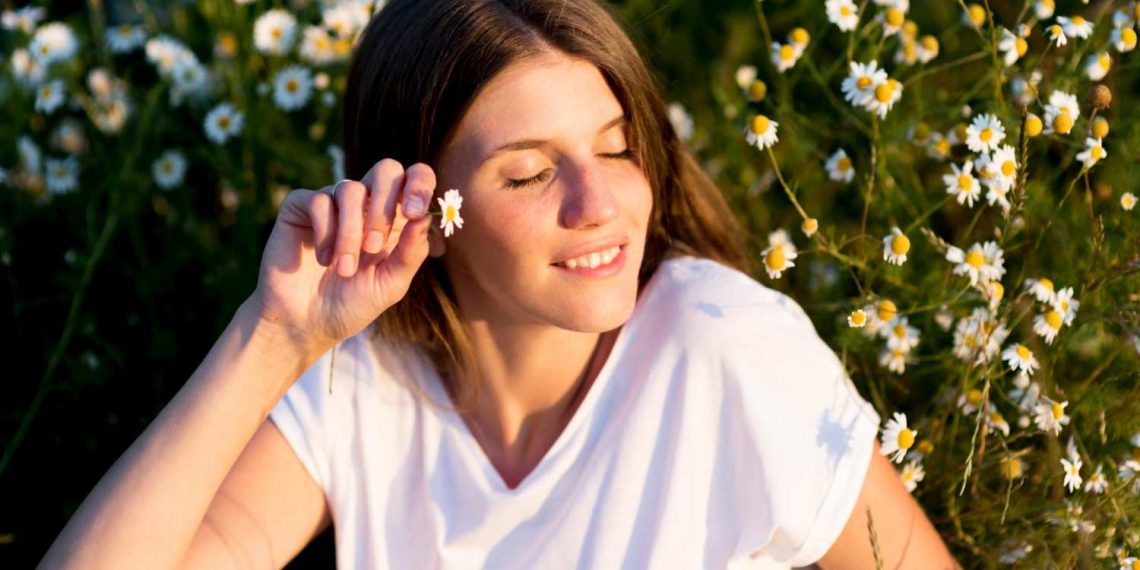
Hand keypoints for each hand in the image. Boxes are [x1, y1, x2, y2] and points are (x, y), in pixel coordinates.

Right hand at [246, 159, 435, 352]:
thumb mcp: (391, 285)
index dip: (420, 185)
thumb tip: (425, 218)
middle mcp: (367, 204)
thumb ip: (411, 253)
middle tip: (374, 247)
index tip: (414, 212)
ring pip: (351, 190)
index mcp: (396, 218)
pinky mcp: (301, 207)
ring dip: (350, 233)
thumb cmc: (353, 303)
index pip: (416, 178)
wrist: (306, 322)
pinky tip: (322, 259)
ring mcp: (333, 203)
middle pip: (386, 169)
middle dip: (384, 207)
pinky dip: (324, 232)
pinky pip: (318, 201)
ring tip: (344, 268)